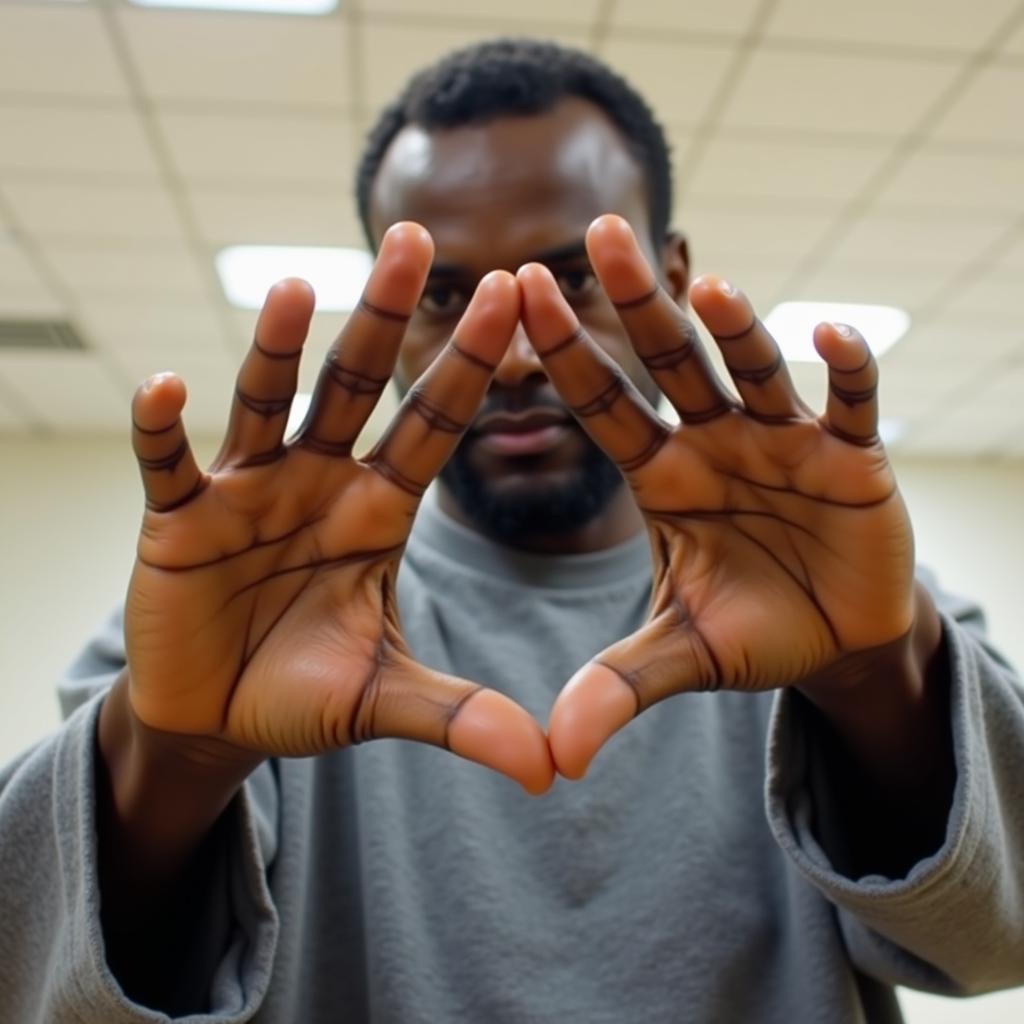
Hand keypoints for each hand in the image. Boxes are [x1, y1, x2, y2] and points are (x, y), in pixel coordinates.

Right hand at [125, 223, 552, 793]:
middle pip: (356, 389)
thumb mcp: (384, 702)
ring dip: (278, 350)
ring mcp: (246, 493)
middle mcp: (317, 483)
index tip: (514, 298)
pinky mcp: (177, 519)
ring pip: (266, 406)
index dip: (470, 369)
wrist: (218, 715)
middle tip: (417, 239)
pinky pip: (169, 465)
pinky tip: (162, 390)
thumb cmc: (302, 693)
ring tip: (297, 289)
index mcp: (377, 512)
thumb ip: (459, 719)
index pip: (433, 429)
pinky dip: (163, 431)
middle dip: (385, 320)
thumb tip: (551, 769)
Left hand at [517, 215, 915, 778]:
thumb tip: (553, 757)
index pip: (604, 406)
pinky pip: (850, 406)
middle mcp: (717, 444)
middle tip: (598, 232)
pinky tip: (830, 336)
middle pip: (670, 365)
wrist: (837, 636)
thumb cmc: (754, 631)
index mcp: (664, 477)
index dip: (567, 356)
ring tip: (708, 288)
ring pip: (754, 371)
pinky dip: (846, 374)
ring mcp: (786, 444)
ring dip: (735, 331)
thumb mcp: (683, 658)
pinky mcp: (856, 458)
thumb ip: (620, 687)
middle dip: (638, 305)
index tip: (521, 294)